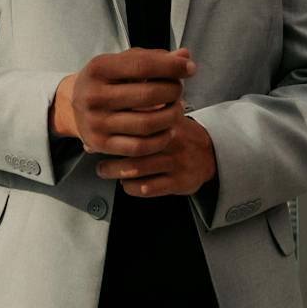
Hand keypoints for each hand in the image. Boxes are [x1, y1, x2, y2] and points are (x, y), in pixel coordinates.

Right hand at [52, 47, 197, 167]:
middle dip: (173, 92)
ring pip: (147, 124)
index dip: (172, 66)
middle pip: (148, 95)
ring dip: (171, 116)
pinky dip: (161, 139)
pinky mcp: (101, 144)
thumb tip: (185, 56)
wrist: (72, 106)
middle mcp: (93, 95)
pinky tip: (167, 130)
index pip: (143, 65)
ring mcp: (96, 122)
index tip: (189, 68)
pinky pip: (140, 147)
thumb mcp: (123, 63)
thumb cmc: (105, 81)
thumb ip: (153, 59)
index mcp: (98, 68)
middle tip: (179, 90)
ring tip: (176, 109)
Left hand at [95, 100, 217, 197]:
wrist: (211, 154)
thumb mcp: (163, 119)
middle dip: (109, 155)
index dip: (110, 132)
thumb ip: (135, 118)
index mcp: (166, 122)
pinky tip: (126, 184)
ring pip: (137, 169)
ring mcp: (176, 163)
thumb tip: (95, 129)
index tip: (95, 137)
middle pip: (132, 148)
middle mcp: (172, 141)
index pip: (134, 124)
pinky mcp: (180, 182)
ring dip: (115, 172)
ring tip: (106, 171)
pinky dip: (132, 188)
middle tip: (98, 162)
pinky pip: (149, 188)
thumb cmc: (178, 136)